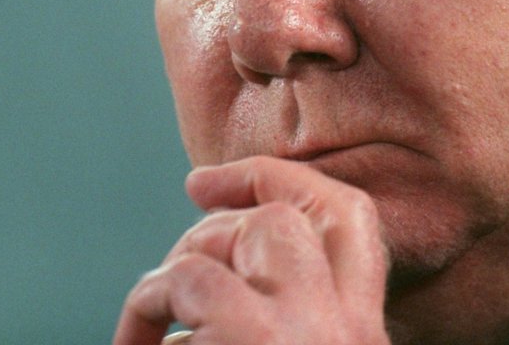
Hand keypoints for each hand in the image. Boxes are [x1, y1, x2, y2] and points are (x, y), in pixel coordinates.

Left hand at [113, 156, 391, 344]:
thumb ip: (287, 310)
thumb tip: (226, 260)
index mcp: (362, 336)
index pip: (351, 218)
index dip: (283, 180)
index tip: (213, 185)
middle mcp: (351, 331)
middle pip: (287, 216)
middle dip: (219, 224)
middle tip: (172, 270)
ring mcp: (306, 334)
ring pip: (243, 233)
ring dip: (182, 266)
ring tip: (149, 322)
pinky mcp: (255, 341)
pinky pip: (185, 279)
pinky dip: (146, 304)